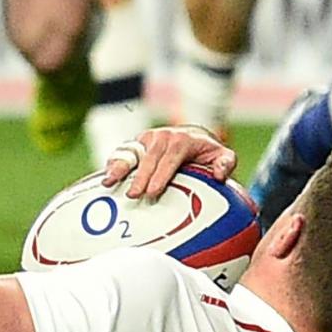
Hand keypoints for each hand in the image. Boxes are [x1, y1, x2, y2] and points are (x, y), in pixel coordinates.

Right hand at [100, 125, 237, 200]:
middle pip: (149, 158)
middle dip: (140, 177)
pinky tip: (106, 177)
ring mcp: (148, 138)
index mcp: (182, 140)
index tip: (153, 191)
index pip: (170, 159)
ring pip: (132, 152)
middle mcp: (163, 137)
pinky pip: (124, 151)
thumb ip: (226, 163)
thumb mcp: (222, 155)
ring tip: (109, 181)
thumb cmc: (207, 152)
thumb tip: (219, 174)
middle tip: (133, 196)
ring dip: (120, 166)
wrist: (192, 136)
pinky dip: (113, 162)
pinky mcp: (137, 143)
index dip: (161, 175)